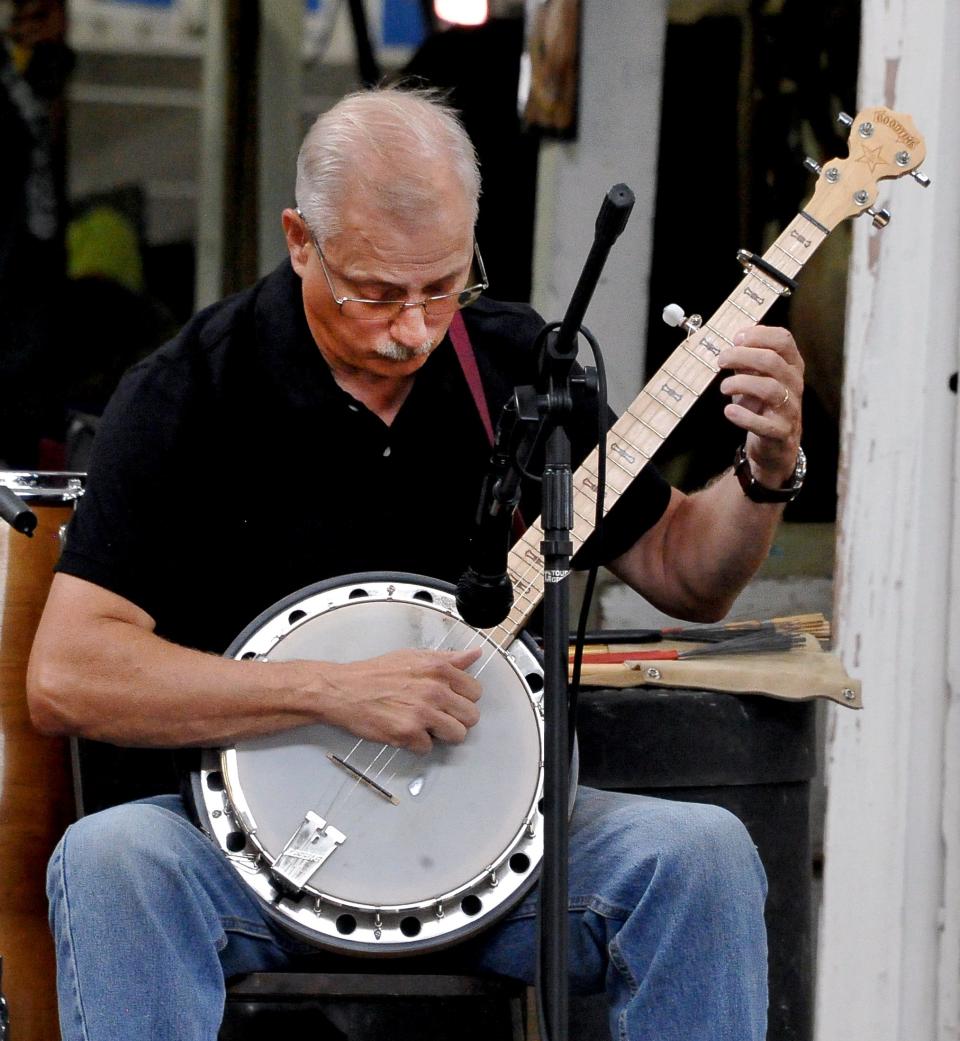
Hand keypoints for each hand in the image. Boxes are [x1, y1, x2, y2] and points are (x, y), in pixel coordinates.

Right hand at [321, 647, 482, 753]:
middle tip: (440, 716)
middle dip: (457, 718)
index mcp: (439, 669)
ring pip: (457, 735)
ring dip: (443, 734)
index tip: (453, 700)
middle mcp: (435, 690)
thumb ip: (449, 658)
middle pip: (472, 717)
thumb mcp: (415, 657)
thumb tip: (474, 655)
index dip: (464, 698)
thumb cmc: (376, 673)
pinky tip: (405, 730)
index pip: (476, 692)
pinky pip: (429, 748)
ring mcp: (423, 714)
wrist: (344, 690)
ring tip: (426, 726)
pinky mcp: (408, 734)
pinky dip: (418, 744)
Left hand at [717, 325, 803, 487]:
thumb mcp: (756, 377)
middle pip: (772, 361)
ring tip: (723, 387)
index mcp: (791, 365)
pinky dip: (744, 416)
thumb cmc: (763, 404)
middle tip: (721, 360)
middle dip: (742, 356)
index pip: (784, 339)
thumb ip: (747, 360)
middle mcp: (794, 384)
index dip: (759, 334)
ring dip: (741, 383)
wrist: (776, 444)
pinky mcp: (781, 432)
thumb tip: (734, 343)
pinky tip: (729, 411)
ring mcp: (790, 408)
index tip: (736, 338)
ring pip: (769, 388)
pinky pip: (764, 424)